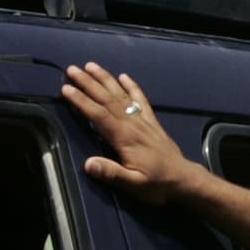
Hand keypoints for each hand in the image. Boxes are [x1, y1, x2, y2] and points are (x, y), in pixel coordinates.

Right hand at [61, 62, 199, 205]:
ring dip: (105, 79)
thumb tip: (88, 164)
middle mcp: (133, 124)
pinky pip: (140, 99)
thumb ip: (111, 173)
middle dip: (88, 83)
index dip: (81, 101)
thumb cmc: (157, 184)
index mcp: (125, 138)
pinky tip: (124, 76)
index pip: (98, 114)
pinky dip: (132, 86)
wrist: (183, 179)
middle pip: (107, 98)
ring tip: (90, 65)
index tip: (66, 88)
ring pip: (121, 95)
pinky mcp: (152, 122)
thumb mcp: (133, 184)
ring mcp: (143, 121)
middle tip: (71, 69)